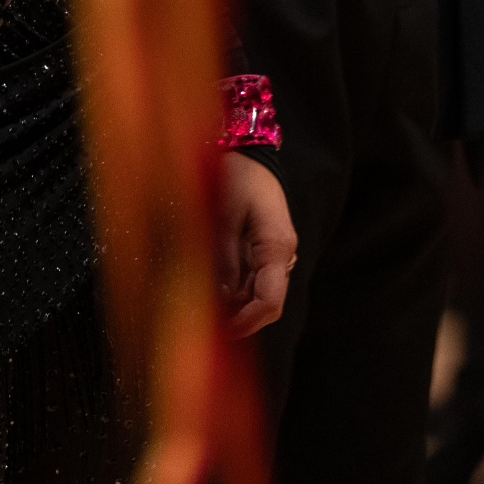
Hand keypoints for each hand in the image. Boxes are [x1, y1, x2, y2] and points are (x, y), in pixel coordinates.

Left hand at [219, 153, 296, 336]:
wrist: (249, 152)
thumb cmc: (236, 176)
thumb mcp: (223, 215)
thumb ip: (223, 257)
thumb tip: (218, 298)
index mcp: (276, 246)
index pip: (270, 301)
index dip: (246, 322)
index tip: (219, 332)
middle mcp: (281, 255)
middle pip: (266, 304)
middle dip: (239, 319)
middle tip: (205, 325)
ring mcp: (274, 253)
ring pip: (258, 295)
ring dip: (234, 306)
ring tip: (202, 308)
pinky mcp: (264, 250)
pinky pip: (252, 280)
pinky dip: (234, 291)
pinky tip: (211, 290)